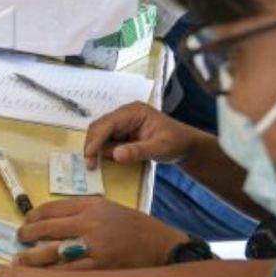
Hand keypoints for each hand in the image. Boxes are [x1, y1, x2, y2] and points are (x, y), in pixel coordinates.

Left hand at [17, 196, 188, 268]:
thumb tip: (52, 222)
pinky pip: (68, 273)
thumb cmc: (136, 228)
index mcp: (92, 205)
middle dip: (28, 235)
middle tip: (19, 240)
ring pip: (52, 253)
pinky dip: (52, 275)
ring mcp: (94, 246)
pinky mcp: (100, 267)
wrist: (163, 247)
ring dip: (32, 258)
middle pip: (48, 228)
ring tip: (21, 262)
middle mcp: (91, 223)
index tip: (26, 222)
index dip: (34, 216)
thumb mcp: (110, 210)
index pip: (52, 207)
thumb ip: (84, 212)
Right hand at [83, 102, 206, 169]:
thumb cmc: (177, 142)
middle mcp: (125, 114)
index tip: (89, 155)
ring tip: (95, 165)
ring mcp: (122, 123)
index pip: (109, 123)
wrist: (185, 146)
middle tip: (90, 164)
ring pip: (100, 134)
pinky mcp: (122, 133)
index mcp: (134, 111)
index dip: (96, 138)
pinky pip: (106, 141)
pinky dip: (102, 151)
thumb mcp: (160, 148)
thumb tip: (115, 155)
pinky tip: (102, 161)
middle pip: (99, 126)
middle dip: (92, 144)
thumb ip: (138, 151)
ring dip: (96, 148)